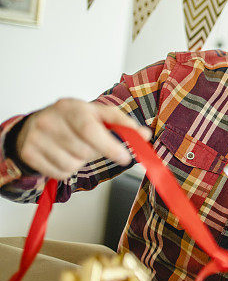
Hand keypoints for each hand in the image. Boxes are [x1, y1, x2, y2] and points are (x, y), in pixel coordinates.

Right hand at [15, 98, 151, 178]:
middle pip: (84, 151)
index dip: (110, 146)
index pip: (90, 129)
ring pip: (72, 165)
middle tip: (90, 144)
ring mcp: (36, 137)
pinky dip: (66, 170)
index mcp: (71, 107)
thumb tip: (145, 135)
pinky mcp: (28, 153)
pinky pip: (59, 173)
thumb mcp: (97, 114)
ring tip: (74, 148)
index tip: (125, 157)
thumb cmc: (73, 120)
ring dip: (80, 163)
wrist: (35, 125)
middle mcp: (50, 119)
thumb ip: (122, 124)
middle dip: (94, 153)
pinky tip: (62, 155)